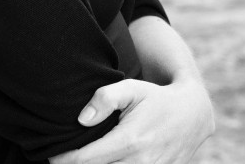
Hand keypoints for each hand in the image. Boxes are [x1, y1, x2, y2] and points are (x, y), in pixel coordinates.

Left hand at [50, 78, 214, 163]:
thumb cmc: (155, 98)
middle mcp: (141, 163)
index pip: (87, 159)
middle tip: (60, 159)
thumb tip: (81, 120)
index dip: (65, 160)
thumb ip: (104, 98)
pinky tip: (101, 163)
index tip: (51, 155)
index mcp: (131, 140)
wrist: (192, 114)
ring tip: (78, 162)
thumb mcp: (130, 88)